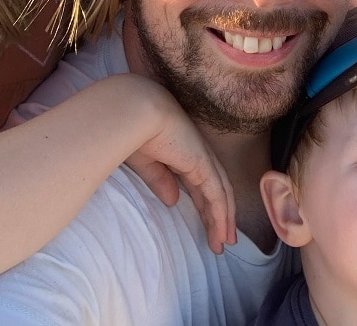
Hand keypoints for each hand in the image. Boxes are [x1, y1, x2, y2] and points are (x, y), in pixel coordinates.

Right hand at [125, 88, 236, 253]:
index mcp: (183, 152)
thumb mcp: (146, 162)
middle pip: (215, 189)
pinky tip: (222, 232)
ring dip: (224, 220)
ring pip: (221, 194)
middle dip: (219, 215)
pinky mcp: (204, 165)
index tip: (206, 224)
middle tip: (223, 239)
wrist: (136, 113)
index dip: (204, 204)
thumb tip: (173, 200)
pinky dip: (222, 215)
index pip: (200, 183)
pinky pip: (217, 196)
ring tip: (224, 243)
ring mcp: (204, 159)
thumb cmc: (132, 132)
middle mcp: (198, 155)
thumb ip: (160, 180)